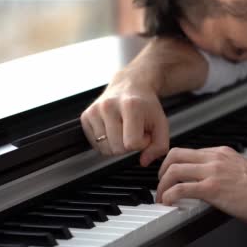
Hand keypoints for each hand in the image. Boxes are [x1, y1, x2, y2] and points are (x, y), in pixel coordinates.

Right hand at [80, 37, 208, 165]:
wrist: (130, 84)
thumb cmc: (146, 106)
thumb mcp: (162, 124)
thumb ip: (160, 146)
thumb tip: (144, 161)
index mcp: (130, 106)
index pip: (132, 144)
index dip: (142, 143)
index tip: (145, 133)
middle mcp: (108, 106)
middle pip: (117, 148)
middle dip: (129, 145)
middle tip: (135, 131)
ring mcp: (94, 111)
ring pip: (105, 149)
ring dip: (117, 145)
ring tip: (124, 130)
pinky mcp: (85, 116)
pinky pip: (95, 145)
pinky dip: (106, 142)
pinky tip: (114, 130)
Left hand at [156, 147, 246, 224]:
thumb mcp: (242, 172)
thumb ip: (225, 172)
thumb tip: (215, 184)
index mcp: (222, 153)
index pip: (189, 152)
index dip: (174, 164)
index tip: (170, 176)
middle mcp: (215, 159)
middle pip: (175, 155)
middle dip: (162, 171)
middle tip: (161, 185)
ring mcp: (213, 172)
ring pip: (174, 170)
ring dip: (162, 185)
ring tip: (162, 197)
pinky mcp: (212, 188)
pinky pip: (181, 188)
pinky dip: (169, 196)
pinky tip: (169, 203)